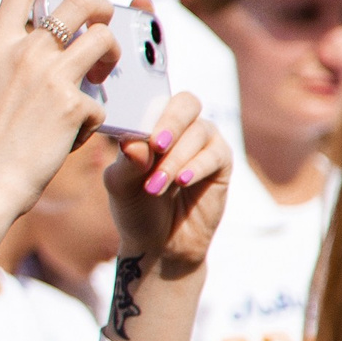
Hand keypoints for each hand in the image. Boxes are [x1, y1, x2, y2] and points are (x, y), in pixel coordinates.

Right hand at [0, 0, 123, 222]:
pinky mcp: (72, 106)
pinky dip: (92, 120)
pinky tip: (72, 137)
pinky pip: (100, 101)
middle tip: (101, 27)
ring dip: (112, 56)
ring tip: (101, 79)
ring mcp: (49, 77)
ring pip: (104, 39)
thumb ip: (10, 59)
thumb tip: (41, 41)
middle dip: (102, 7)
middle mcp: (23, 52)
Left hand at [103, 72, 230, 272]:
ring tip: (155, 186)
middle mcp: (180, 126)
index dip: (148, 106)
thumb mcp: (120, 186)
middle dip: (170, 122)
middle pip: (186, 103)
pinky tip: (181, 182)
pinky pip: (214, 154)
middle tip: (155, 145)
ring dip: (174, 159)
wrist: (158, 243)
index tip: (137, 128)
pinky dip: (196, 167)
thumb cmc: (135, 207)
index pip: (154, 97)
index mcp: (150, 122)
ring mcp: (203, 142)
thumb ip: (126, 163)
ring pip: (198, 132)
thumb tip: (134, 143)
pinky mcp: (222, 162)